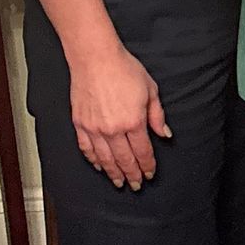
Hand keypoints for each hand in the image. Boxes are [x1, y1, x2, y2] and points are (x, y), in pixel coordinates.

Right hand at [70, 43, 170, 188]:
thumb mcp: (150, 90)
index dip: (147, 165)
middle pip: (124, 160)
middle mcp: (113, 129)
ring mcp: (94, 129)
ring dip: (113, 173)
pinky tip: (99, 166)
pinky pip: (86, 149)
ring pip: (105, 159)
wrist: (96, 59)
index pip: (142, 151)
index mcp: (133, 121)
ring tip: (118, 182)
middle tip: (136, 185)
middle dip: (132, 175)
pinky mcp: (80, 124)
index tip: (150, 173)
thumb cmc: (125, 70)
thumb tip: (164, 134)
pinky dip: (94, 160)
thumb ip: (157, 115)